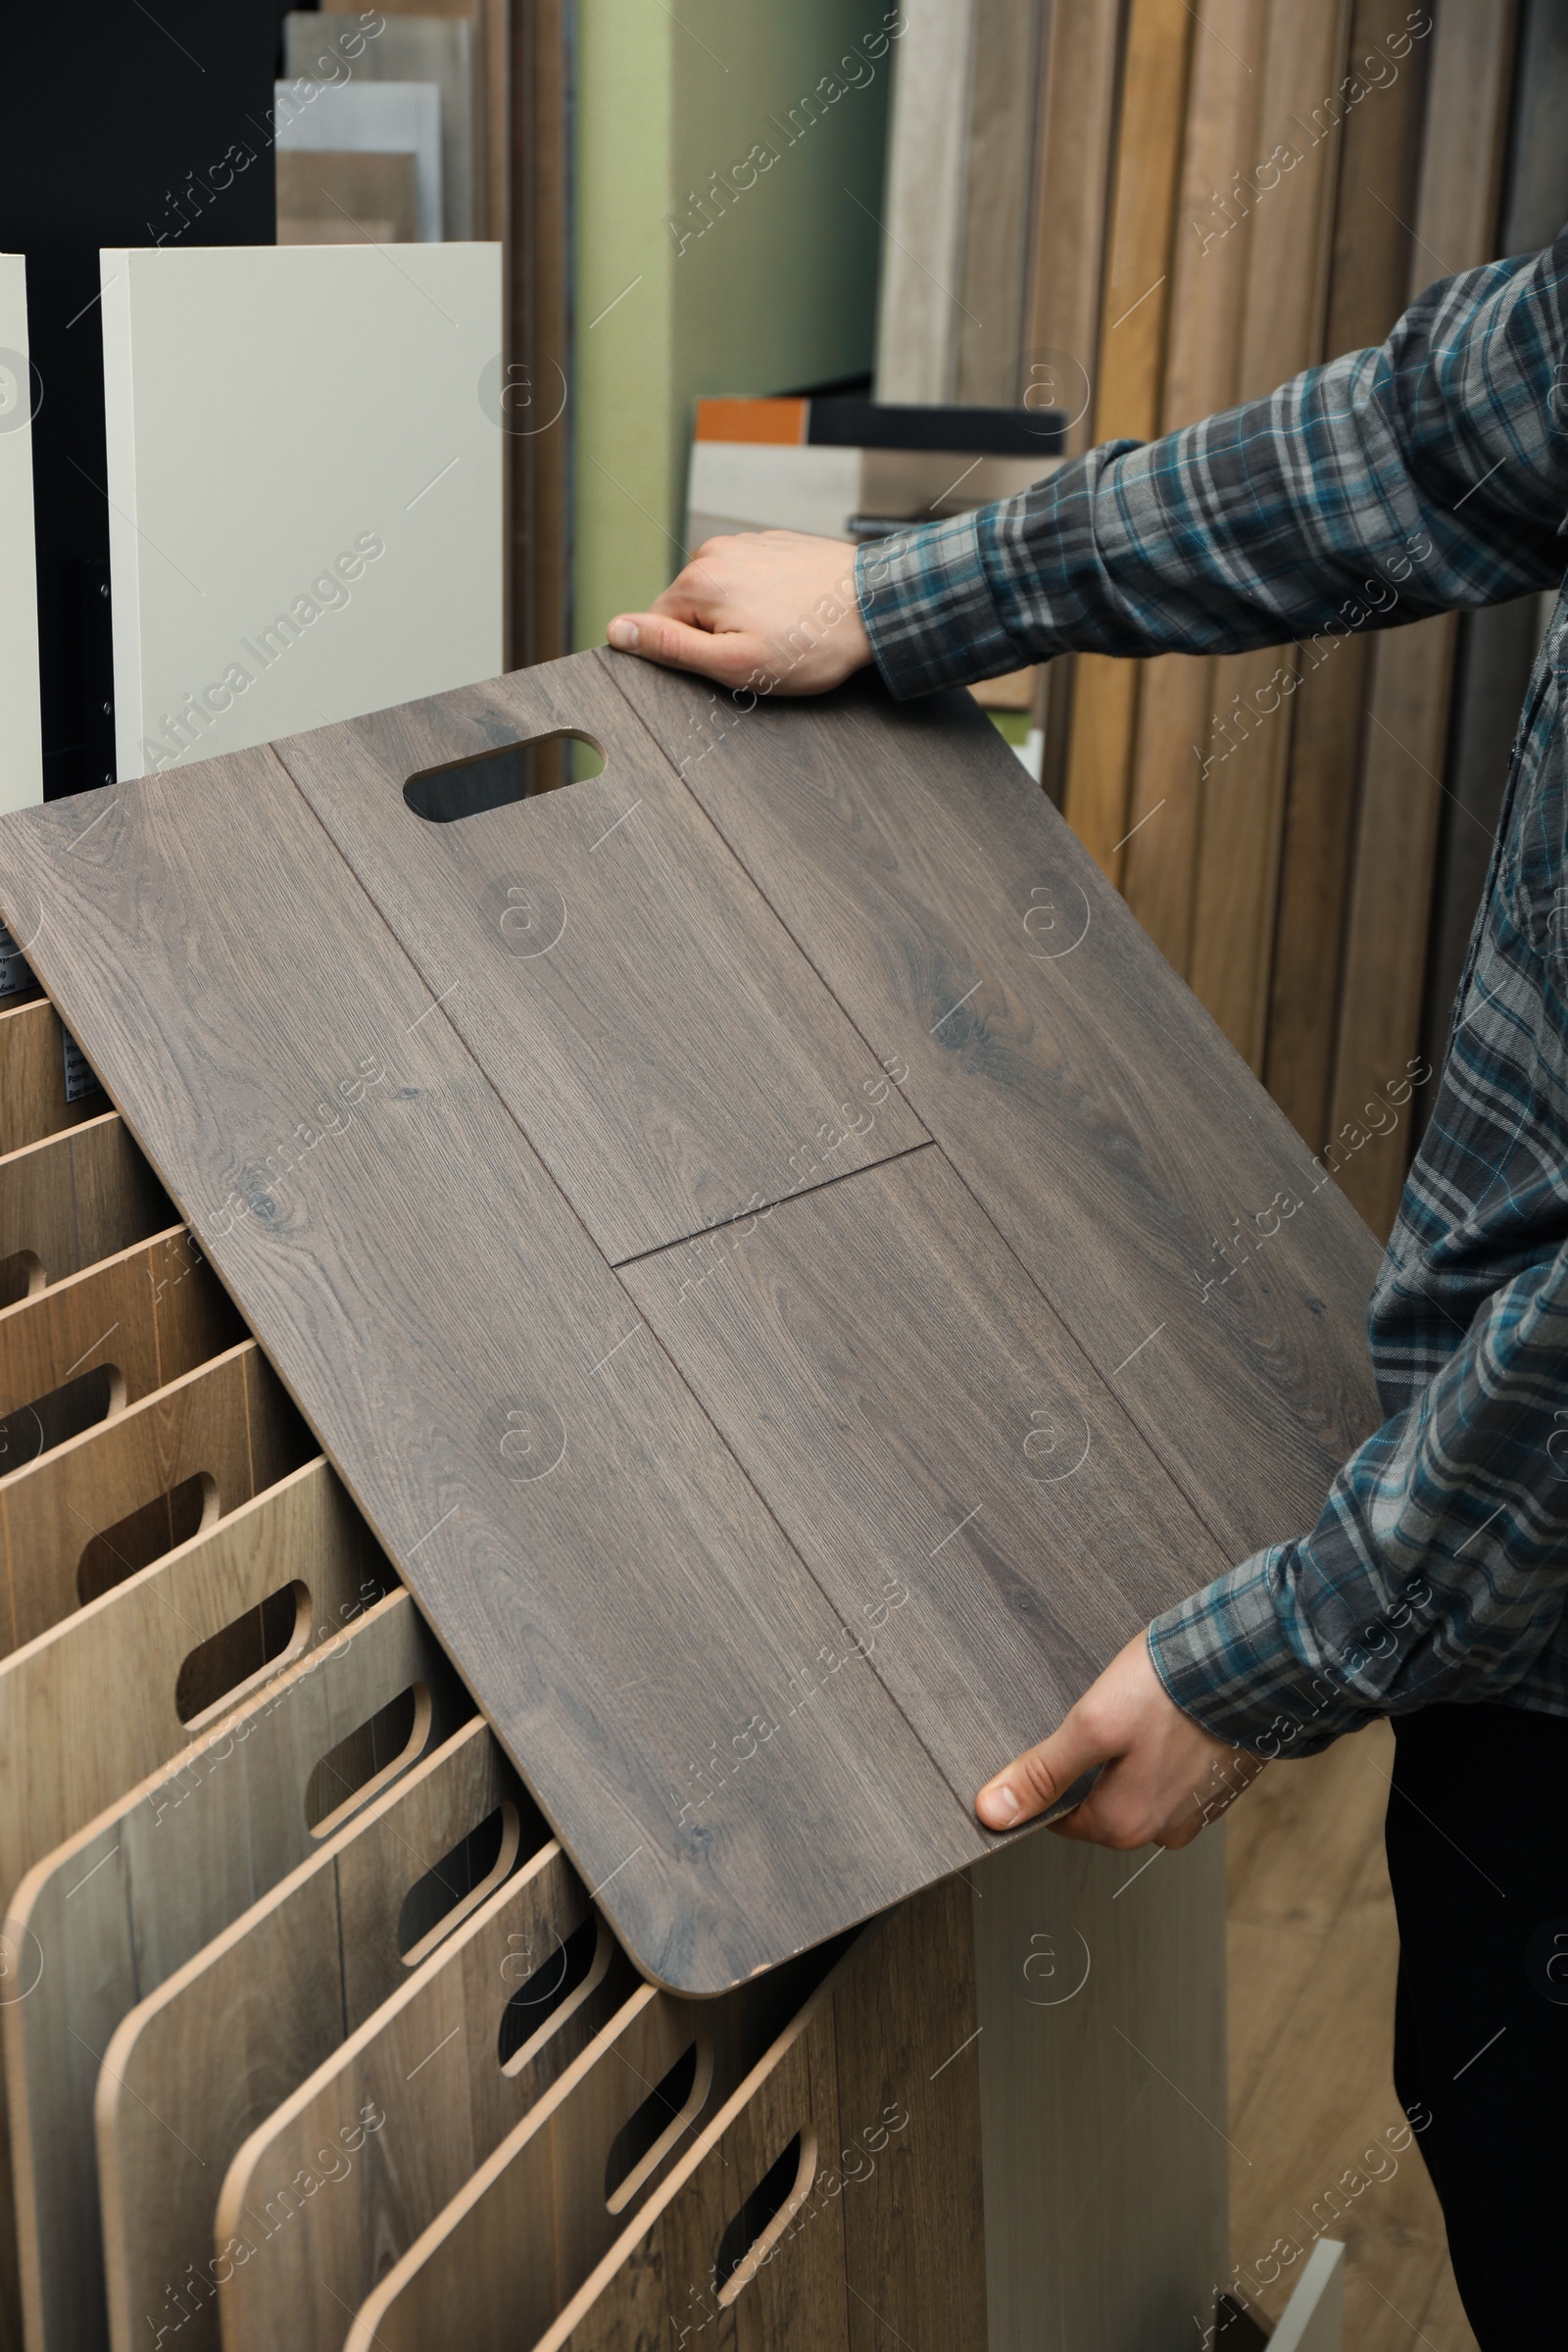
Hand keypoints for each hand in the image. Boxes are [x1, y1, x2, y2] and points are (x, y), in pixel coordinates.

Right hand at [606, 531, 872, 695]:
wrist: (875, 605)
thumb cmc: (811, 642)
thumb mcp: (733, 662)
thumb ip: (669, 647)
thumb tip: (617, 631)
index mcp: (698, 581)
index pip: (659, 626)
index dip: (690, 655)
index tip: (729, 662)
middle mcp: (716, 552)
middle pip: (691, 609)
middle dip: (717, 636)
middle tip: (762, 652)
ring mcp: (748, 543)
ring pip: (722, 595)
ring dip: (742, 617)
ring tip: (783, 632)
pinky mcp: (775, 543)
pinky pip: (751, 579)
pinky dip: (765, 600)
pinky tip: (794, 614)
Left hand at [975, 1632, 1265, 1849]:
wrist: (1257, 1662)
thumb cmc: (1175, 1691)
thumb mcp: (1093, 1725)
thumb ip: (1042, 1772)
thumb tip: (992, 1813)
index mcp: (1125, 1825)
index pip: (1062, 1817)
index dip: (1052, 1774)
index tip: (1064, 1734)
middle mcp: (1162, 1830)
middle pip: (1100, 1802)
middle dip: (1095, 1762)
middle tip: (1108, 1711)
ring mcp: (1196, 1811)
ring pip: (1139, 1785)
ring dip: (1133, 1754)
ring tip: (1144, 1709)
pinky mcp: (1219, 1785)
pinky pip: (1175, 1774)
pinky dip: (1167, 1748)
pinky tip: (1170, 1715)